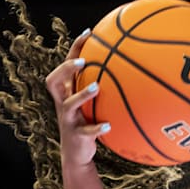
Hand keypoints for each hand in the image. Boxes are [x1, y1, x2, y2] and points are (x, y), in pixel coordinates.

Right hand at [44, 29, 110, 168]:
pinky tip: (109, 126)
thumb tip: (135, 72)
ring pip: (69, 104)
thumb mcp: (95, 106)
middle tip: (83, 62)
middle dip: (67, 69)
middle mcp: (64, 104)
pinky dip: (97, 129)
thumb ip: (105, 90)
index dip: (75, 49)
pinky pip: (86, 131)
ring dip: (82, 95)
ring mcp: (68, 120)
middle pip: (54, 81)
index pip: (67, 66)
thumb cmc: (89, 124)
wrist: (78, 155)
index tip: (89, 33)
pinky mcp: (76, 136)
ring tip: (96, 88)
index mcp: (68, 93)